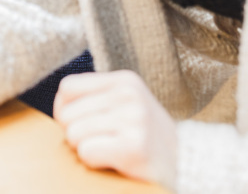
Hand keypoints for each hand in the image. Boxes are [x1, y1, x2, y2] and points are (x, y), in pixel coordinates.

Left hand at [53, 70, 176, 190]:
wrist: (189, 168)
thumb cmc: (146, 139)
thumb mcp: (126, 106)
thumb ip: (96, 98)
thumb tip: (58, 108)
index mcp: (125, 80)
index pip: (67, 87)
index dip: (63, 110)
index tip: (79, 124)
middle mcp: (129, 94)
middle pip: (66, 113)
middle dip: (75, 134)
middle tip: (101, 143)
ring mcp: (134, 119)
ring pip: (73, 134)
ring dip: (85, 149)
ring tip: (111, 151)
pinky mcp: (134, 147)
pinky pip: (86, 152)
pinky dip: (94, 162)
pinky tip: (116, 162)